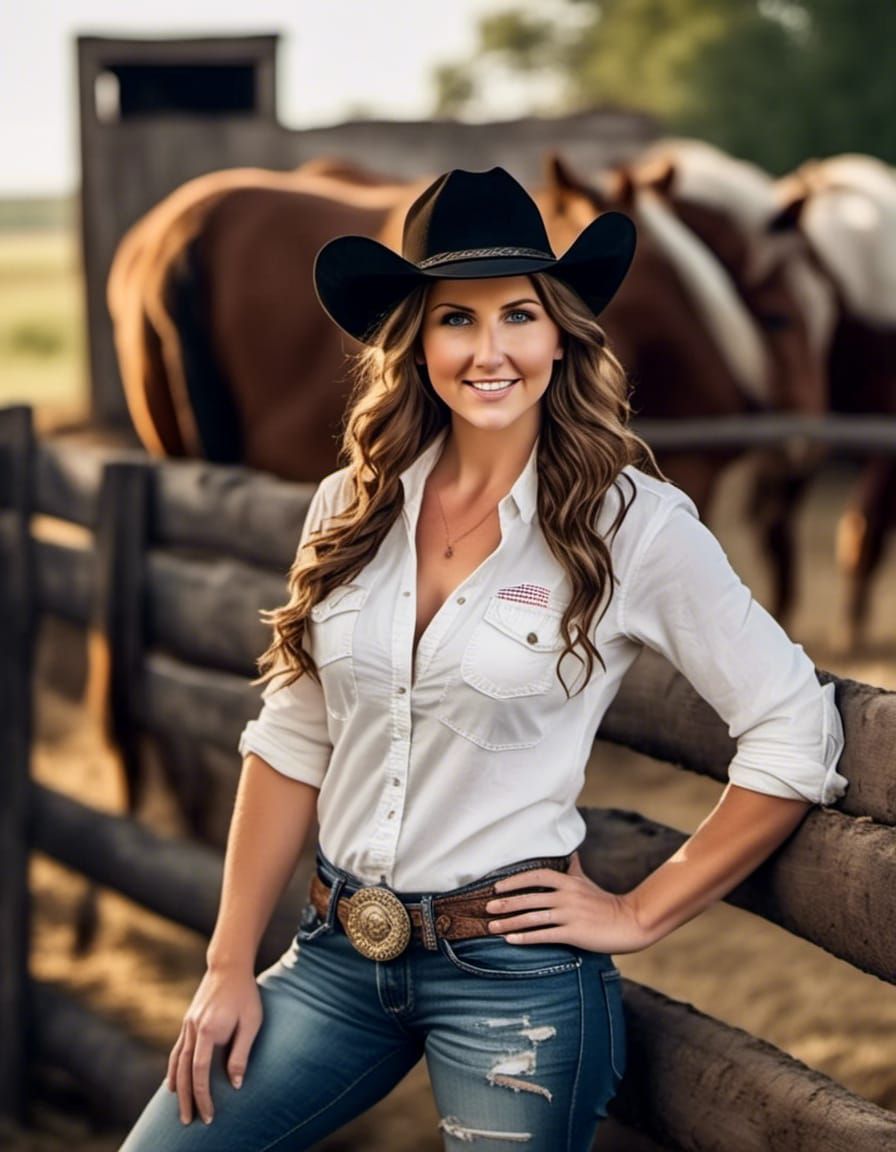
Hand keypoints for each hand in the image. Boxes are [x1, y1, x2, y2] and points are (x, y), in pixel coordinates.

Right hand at [166, 965, 262, 1125]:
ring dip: (177, 1087)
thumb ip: (241, 1053)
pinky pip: (177, 1051)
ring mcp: (188, 1025)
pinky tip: (174, 1082)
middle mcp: (193, 1029)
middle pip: (184, 1072)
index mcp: (208, 1030)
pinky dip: (173, 1069)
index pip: (200, 1072)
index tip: (208, 1114)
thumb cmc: (245, 994)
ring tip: (179, 1107)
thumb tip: (236, 1084)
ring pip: (176, 1062)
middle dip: (186, 1099)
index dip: (203, 1096)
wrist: (228, 965)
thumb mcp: (251, 1022)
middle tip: (188, 1121)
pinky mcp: (188, 1022)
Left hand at [484, 852, 651, 953]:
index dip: (515, 881)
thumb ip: (574, 869)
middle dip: (506, 903)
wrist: (629, 922)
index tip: (498, 886)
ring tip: (492, 927)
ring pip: (533, 918)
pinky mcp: (574, 933)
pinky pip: (544, 935)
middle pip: (530, 898)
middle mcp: (567, 896)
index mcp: (569, 882)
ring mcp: (570, 915)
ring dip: (510, 922)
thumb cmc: (606, 903)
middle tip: (487, 908)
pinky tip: (511, 940)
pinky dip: (525, 937)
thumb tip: (570, 853)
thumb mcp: (587, 882)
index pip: (536, 875)